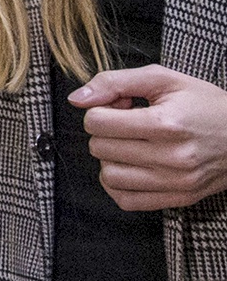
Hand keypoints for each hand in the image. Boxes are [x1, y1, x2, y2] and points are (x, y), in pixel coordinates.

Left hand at [73, 64, 226, 210]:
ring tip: (130, 146)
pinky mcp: (178, 198)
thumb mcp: (164, 79)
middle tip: (127, 125)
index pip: (97, 123)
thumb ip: (115, 82)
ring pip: (109, 176)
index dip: (100, 110)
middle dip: (104, 133)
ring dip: (110, 159)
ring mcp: (175, 182)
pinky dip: (119, 185)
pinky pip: (126, 200)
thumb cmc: (204, 104)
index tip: (120, 107)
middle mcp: (171, 157)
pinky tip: (131, 167)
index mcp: (165, 124)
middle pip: (99, 148)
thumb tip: (77, 98)